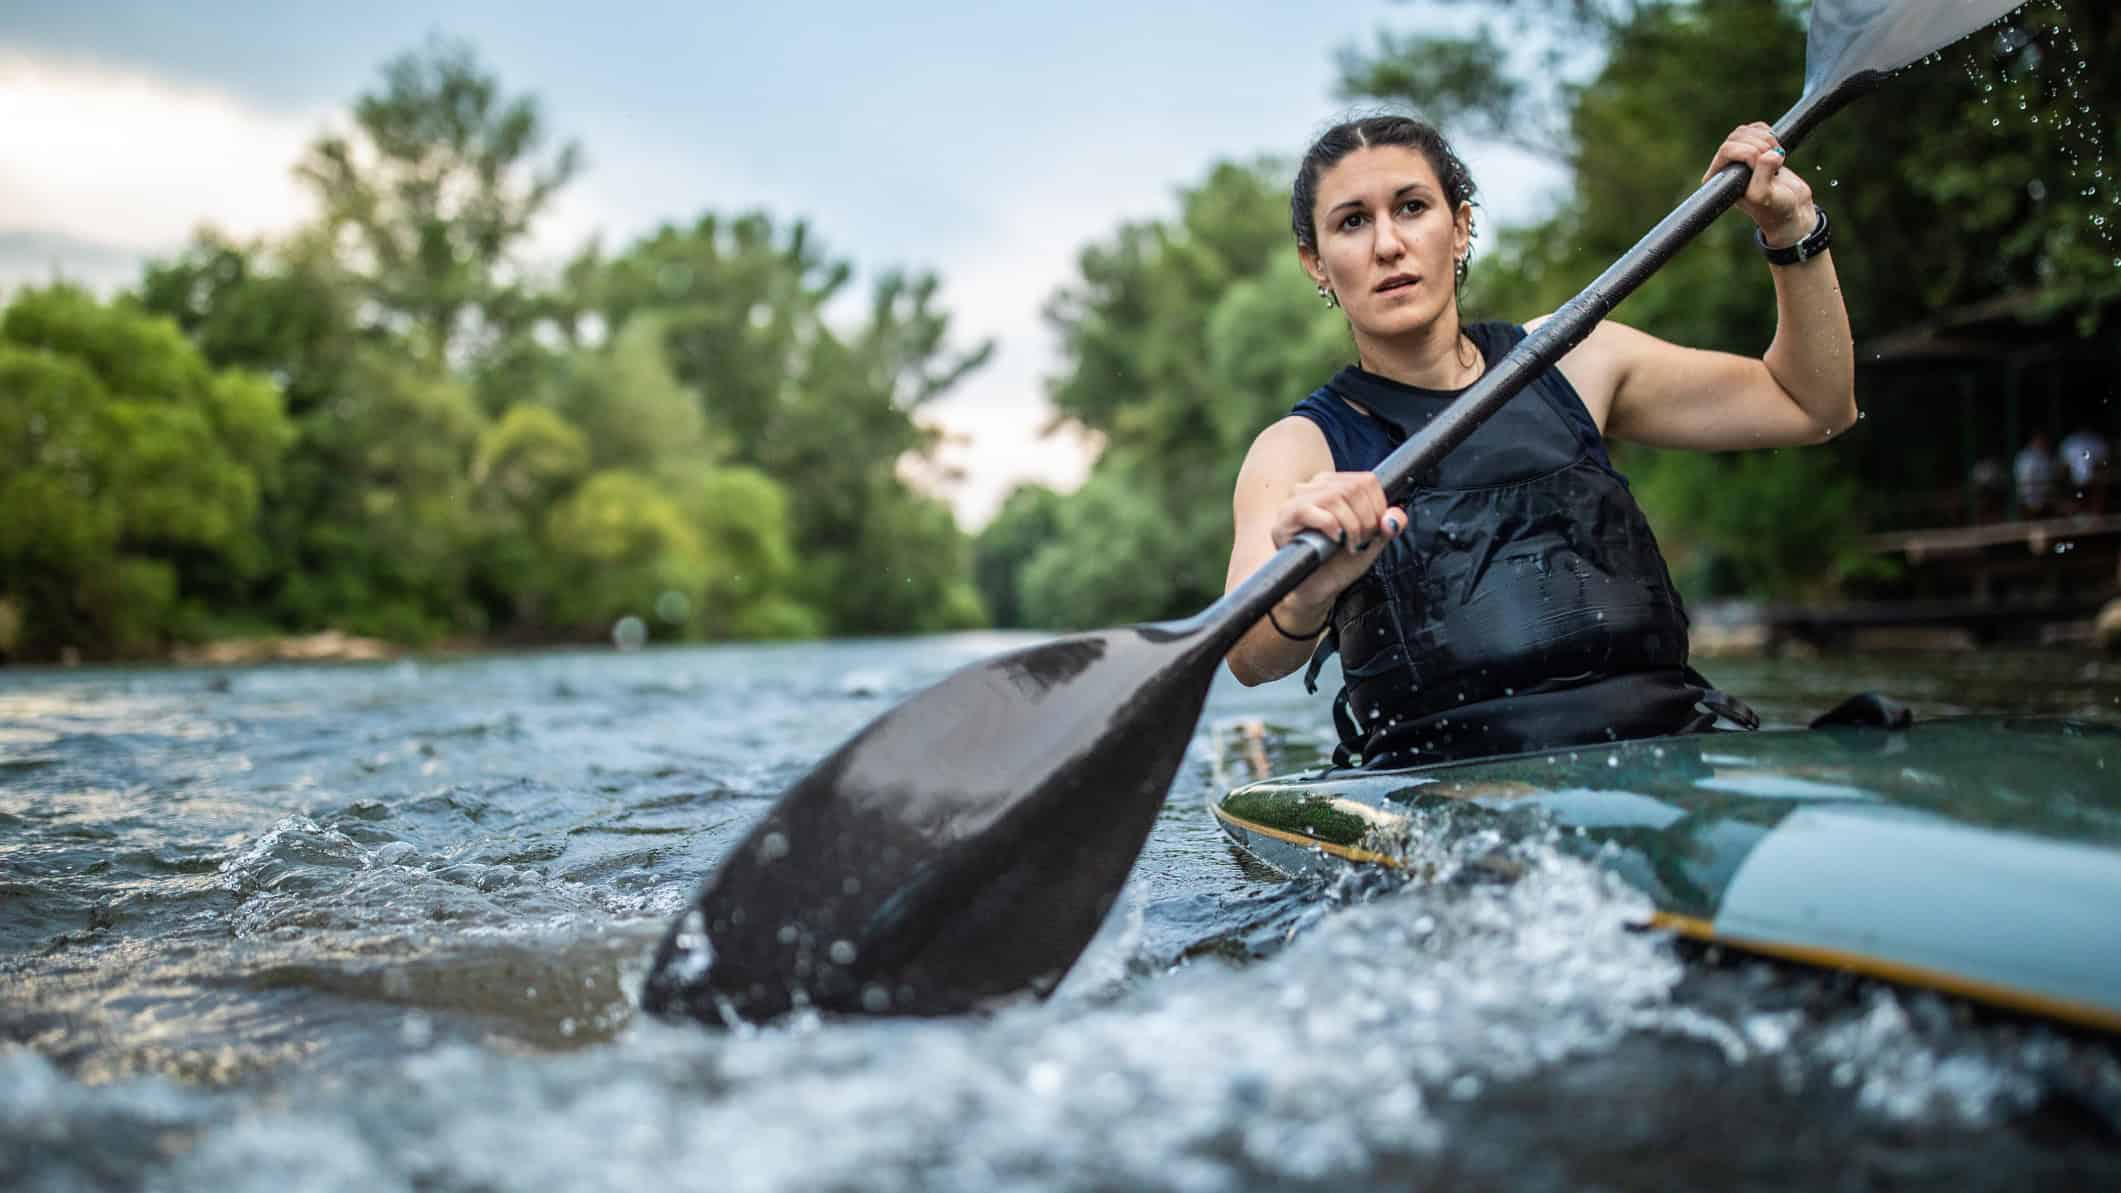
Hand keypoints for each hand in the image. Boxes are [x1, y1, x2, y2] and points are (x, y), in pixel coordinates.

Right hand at [1269, 471, 1407, 620]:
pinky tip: (1334, 541)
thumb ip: (1388, 526)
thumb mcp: (1372, 542)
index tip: (1375, 530)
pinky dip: (1331, 527)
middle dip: (1366, 520)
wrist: (1316, 588)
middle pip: (1353, 488)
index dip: (1378, 506)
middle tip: (1361, 542)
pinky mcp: (1286, 517)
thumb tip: (1392, 518)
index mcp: (1335, 484)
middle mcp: (1314, 486)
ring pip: (1335, 497)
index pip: (1366, 481)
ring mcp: (1297, 500)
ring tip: (1349, 545)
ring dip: (1351, 526)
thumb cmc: (1339, 561)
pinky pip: (1313, 511)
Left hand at [1705, 122, 1816, 247]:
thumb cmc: (1775, 208)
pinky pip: (1757, 129)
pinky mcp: (1754, 148)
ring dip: (1767, 140)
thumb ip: (1763, 174)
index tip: (1766, 166)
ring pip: (1746, 131)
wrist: (1792, 209)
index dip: (1749, 152)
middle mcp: (1725, 167)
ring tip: (1778, 158)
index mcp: (1719, 180)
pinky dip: (1770, 135)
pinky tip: (1777, 149)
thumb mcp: (1765, 196)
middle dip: (1760, 145)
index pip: (1727, 150)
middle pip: (1737, 137)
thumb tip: (1770, 154)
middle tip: (1776, 162)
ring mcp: (1739, 157)